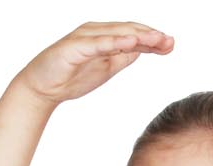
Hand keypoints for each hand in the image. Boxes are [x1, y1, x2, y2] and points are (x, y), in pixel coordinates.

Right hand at [18, 21, 173, 103]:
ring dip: (138, 35)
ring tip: (156, 38)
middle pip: (128, 30)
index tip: (170, 45)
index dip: (151, 39)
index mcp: (104, 37)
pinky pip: (98, 43)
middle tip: (169, 41)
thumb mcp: (105, 68)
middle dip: (150, 35)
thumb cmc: (72, 77)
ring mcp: (86, 37)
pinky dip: (115, 41)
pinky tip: (130, 42)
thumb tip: (140, 50)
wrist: (43, 88)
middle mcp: (96, 32)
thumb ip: (122, 57)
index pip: (132, 34)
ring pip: (116, 33)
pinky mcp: (75, 47)